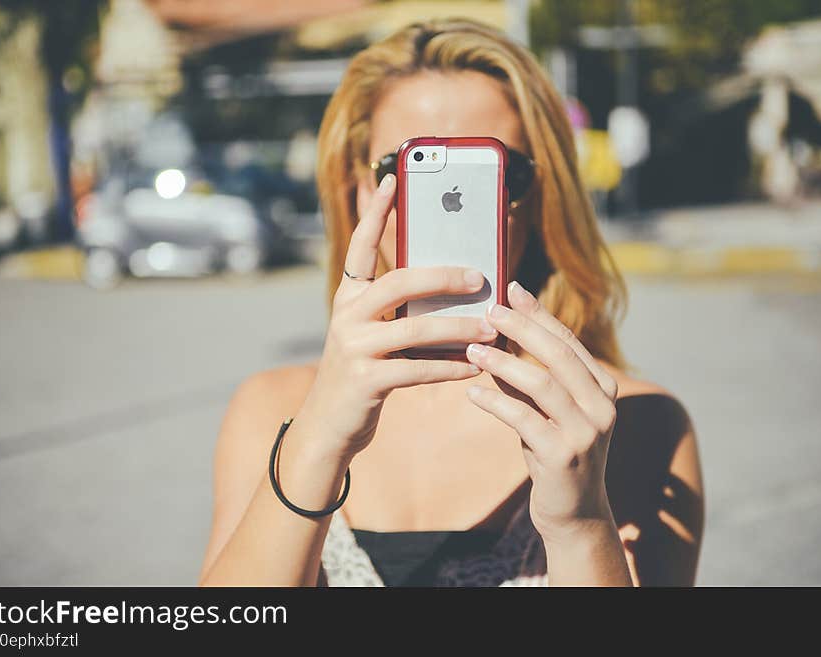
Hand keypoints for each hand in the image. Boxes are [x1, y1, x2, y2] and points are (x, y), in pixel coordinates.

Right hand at [295, 173, 496, 461]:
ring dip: (459, 329)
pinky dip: (451, 368)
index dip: (376, 212)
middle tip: (480, 277)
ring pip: (416, 328)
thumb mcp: (374, 334)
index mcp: (348, 296)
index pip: (361, 245)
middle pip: (399, 282)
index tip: (391, 178)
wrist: (330, 425)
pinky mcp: (365, 380)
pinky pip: (419, 369)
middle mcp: (346, 315)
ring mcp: (353, 347)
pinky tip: (474, 366)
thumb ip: (403, 311)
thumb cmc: (364, 372)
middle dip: (444, 277)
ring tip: (490, 328)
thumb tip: (459, 293)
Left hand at [464, 280, 620, 544]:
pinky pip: (523, 419)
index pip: (569, 340)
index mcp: (603, 388)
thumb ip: (528, 378)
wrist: (574, 514)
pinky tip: (472, 393)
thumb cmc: (555, 454)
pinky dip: (495, 402)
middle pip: (559, 354)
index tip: (511, 289)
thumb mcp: (546, 412)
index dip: (539, 313)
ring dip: (504, 363)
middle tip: (488, 311)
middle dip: (522, 328)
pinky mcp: (563, 456)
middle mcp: (603, 406)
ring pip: (542, 383)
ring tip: (472, 351)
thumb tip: (493, 338)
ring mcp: (586, 432)